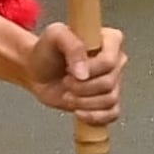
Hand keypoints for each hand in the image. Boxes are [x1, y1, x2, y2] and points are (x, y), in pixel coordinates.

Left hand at [26, 17, 124, 139]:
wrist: (38, 71)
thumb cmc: (47, 51)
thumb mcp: (55, 36)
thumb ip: (72, 46)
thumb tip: (84, 74)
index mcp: (110, 40)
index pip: (109, 61)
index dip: (90, 70)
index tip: (70, 70)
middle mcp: (116, 61)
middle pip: (108, 83)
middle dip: (81, 87)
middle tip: (66, 81)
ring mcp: (114, 82)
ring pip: (109, 100)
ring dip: (83, 102)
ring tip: (68, 94)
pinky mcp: (107, 101)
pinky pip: (112, 114)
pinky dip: (94, 117)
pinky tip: (78, 111)